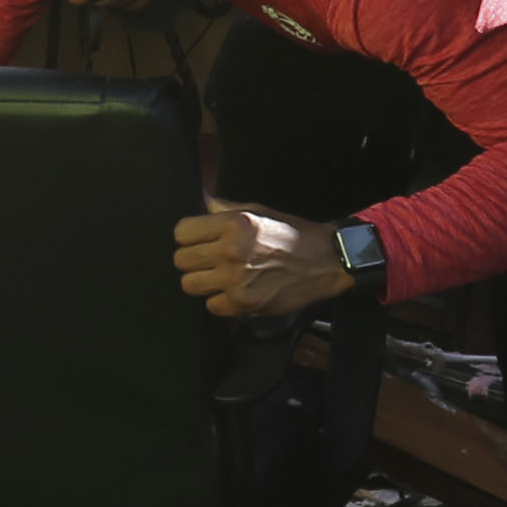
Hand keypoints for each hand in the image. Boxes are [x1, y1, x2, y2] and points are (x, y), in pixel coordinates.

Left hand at [176, 201, 358, 319]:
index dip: (188, 237)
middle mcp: (231, 251)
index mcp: (233, 224)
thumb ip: (224, 208)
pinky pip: (211, 306)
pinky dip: (221, 302)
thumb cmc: (292, 235)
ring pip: (190, 285)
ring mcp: (236, 279)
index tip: (198, 241)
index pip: (181, 232)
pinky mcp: (244, 303)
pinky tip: (235, 292)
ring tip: (220, 277)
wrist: (325, 261)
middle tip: (209, 261)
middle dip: (193, 260)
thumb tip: (201, 201)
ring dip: (203, 282)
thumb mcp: (258, 211)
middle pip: (181, 260)